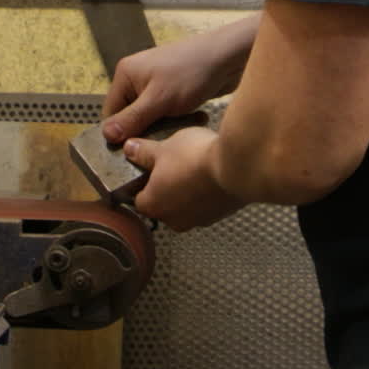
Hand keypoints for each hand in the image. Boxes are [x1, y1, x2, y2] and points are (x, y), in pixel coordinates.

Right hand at [102, 16, 259, 143]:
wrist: (228, 57)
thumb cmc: (191, 73)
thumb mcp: (158, 100)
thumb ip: (132, 119)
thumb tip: (106, 135)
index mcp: (125, 74)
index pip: (111, 112)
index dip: (120, 133)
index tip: (132, 149)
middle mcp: (136, 77)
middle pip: (129, 115)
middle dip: (143, 130)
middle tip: (157, 142)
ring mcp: (155, 83)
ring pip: (149, 116)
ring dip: (161, 127)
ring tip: (175, 131)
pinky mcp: (172, 90)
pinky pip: (164, 112)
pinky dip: (173, 120)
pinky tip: (186, 122)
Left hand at [123, 127, 245, 231]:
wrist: (238, 166)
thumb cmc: (195, 158)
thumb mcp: (164, 147)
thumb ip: (143, 152)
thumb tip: (130, 149)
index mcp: (152, 205)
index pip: (138, 198)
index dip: (142, 181)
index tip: (147, 168)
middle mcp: (174, 220)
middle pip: (163, 203)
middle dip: (166, 186)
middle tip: (172, 164)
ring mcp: (199, 220)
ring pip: (186, 205)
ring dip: (188, 190)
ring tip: (195, 166)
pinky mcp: (220, 215)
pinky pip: (207, 204)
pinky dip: (207, 191)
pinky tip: (212, 172)